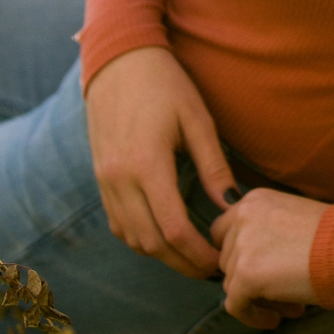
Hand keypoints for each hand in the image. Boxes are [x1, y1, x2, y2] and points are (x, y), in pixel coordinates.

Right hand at [83, 45, 237, 279]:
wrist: (119, 63)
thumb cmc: (167, 86)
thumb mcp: (198, 121)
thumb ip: (214, 166)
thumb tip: (232, 205)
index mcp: (146, 166)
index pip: (173, 229)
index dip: (197, 254)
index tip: (220, 263)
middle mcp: (119, 181)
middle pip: (150, 242)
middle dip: (181, 263)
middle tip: (211, 270)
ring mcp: (104, 181)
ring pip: (130, 237)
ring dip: (160, 254)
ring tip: (192, 257)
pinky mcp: (100, 178)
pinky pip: (118, 223)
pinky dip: (140, 237)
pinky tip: (164, 237)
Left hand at [210, 188, 323, 327]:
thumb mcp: (294, 218)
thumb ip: (267, 231)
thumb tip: (252, 263)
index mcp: (255, 200)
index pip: (223, 231)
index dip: (239, 252)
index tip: (262, 266)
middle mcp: (242, 218)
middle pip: (227, 259)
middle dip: (250, 277)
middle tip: (281, 289)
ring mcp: (242, 247)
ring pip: (232, 284)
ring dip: (258, 297)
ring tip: (289, 305)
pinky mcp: (245, 276)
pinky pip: (236, 306)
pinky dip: (253, 316)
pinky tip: (276, 320)